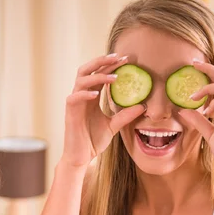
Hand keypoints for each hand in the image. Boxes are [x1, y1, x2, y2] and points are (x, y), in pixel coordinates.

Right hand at [62, 53, 145, 167]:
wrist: (81, 157)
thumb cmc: (93, 140)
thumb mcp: (113, 126)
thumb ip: (125, 115)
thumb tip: (143, 106)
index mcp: (91, 96)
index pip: (99, 74)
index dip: (111, 65)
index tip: (127, 59)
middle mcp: (81, 96)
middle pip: (87, 70)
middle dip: (101, 61)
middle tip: (118, 58)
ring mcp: (74, 103)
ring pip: (81, 80)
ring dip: (97, 75)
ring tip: (113, 77)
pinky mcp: (69, 112)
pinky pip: (74, 97)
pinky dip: (84, 93)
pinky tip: (96, 93)